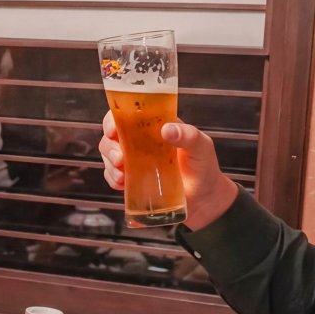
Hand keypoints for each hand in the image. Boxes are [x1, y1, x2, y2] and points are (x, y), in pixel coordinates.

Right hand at [100, 111, 237, 228]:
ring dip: (109, 164)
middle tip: (120, 158)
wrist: (205, 198)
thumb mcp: (201, 146)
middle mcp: (141, 142)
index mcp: (154, 127)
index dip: (114, 119)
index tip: (113, 129)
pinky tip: (122, 184)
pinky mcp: (132, 181)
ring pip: (109, 156)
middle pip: (112, 137)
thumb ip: (188, 135)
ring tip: (122, 174)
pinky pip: (113, 177)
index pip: (128, 115)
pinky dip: (113, 179)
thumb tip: (166, 129)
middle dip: (109, 146)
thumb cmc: (204, 167)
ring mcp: (135, 162)